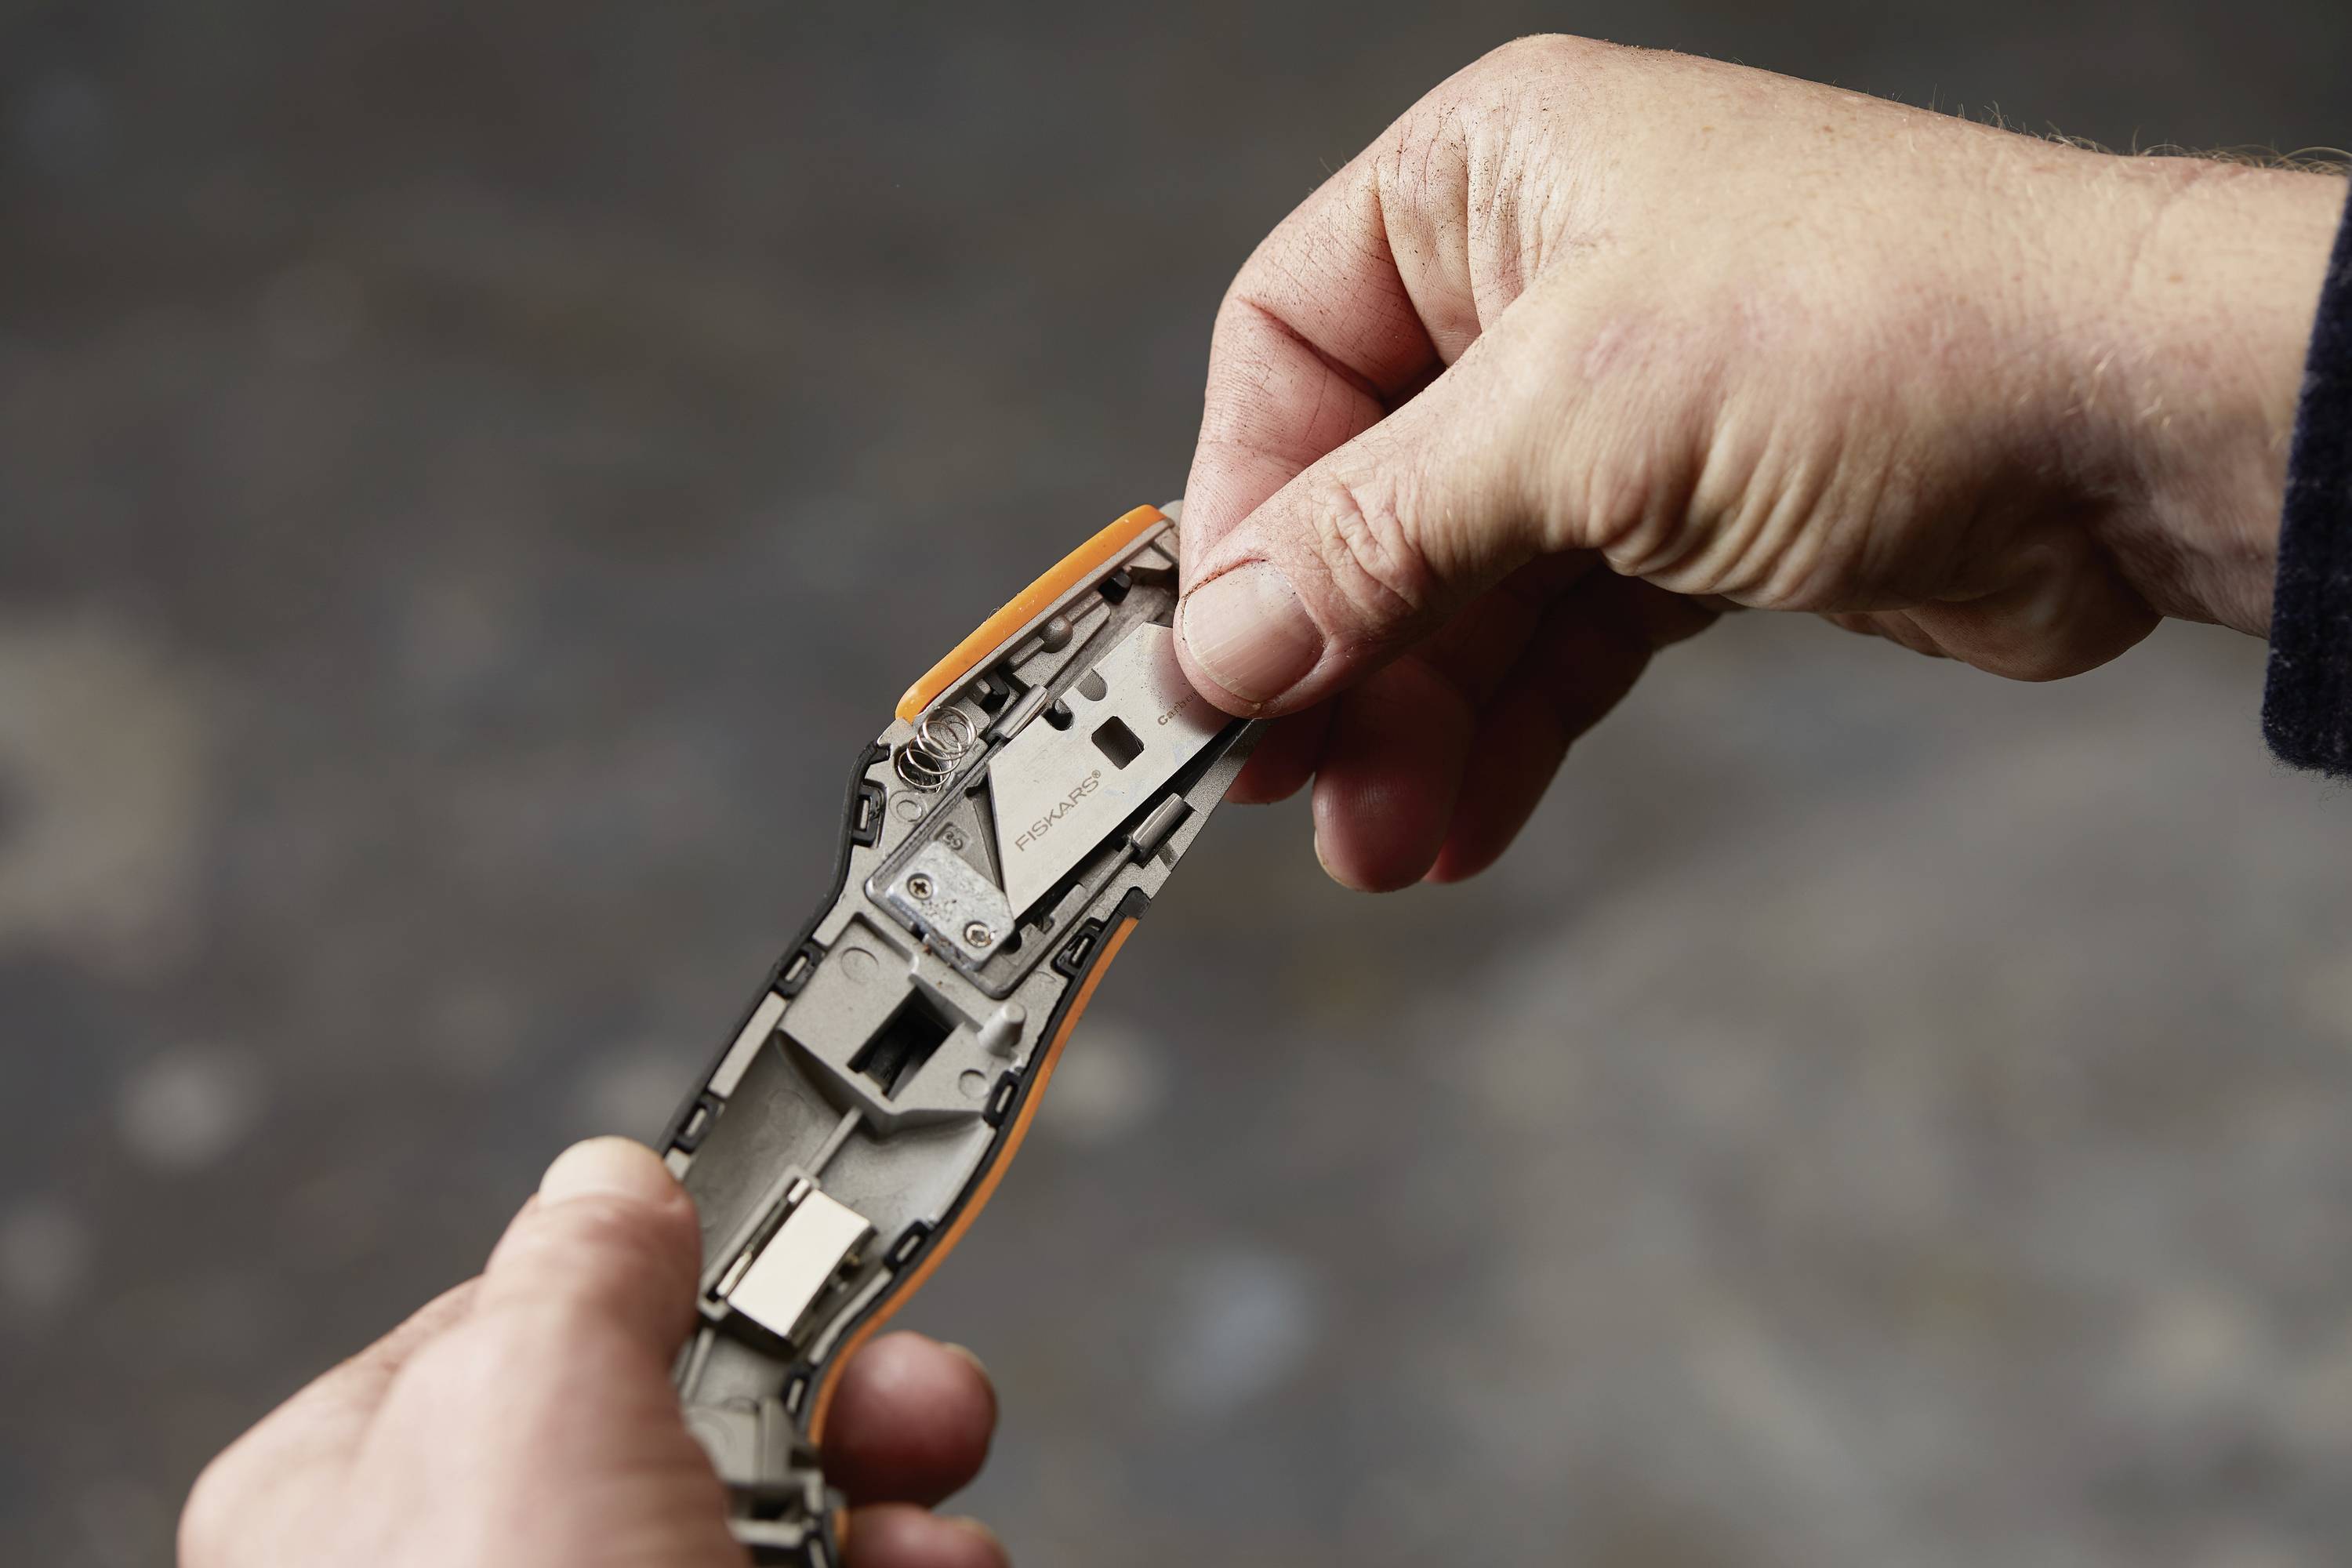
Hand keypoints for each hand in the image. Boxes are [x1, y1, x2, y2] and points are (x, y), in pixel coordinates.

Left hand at [179, 1138, 1005, 1567]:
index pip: (543, 1312)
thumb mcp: (520, 1414)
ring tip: (930, 1528)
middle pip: (697, 1414)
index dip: (683, 1267)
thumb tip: (614, 1176)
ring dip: (897, 1506)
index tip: (813, 1220)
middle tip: (904, 1394)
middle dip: (832, 1391)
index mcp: (369, 1487)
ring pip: (793, 1522)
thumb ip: (576, 1262)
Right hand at [1174, 35, 2343, 889]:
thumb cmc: (1880, 329)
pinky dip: (1504, 729)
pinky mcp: (1687, 522)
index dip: (1240, 510)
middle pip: (1365, 489)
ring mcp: (1616, 412)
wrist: (2131, 422)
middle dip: (1330, 652)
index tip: (1211, 658)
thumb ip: (1378, 539)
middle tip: (1280, 787)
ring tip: (1376, 845)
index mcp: (1486, 187)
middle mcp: (1540, 287)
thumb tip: (1221, 646)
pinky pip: (1553, 636)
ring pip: (1459, 585)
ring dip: (1412, 720)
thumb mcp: (1576, 423)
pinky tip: (1459, 823)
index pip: (1285, 351)